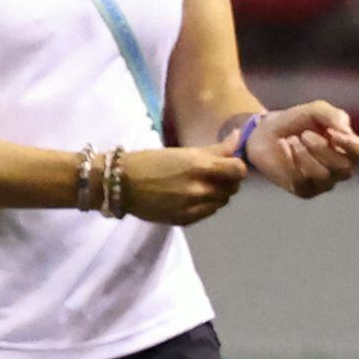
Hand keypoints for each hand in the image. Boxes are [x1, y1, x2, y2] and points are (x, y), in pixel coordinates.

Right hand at [124, 145, 247, 225]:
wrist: (120, 184)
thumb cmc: (150, 161)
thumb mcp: (183, 152)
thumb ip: (215, 149)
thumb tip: (238, 138)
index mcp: (200, 166)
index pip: (239, 170)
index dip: (236, 167)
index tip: (227, 165)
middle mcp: (201, 189)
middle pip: (232, 187)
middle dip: (226, 181)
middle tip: (211, 175)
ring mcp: (194, 207)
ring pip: (222, 201)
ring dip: (216, 194)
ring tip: (198, 186)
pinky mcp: (186, 220)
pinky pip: (208, 212)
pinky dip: (205, 205)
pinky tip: (189, 198)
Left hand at [242, 101, 358, 200]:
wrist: (263, 132)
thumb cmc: (295, 121)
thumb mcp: (315, 110)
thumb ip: (333, 116)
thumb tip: (345, 132)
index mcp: (349, 148)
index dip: (355, 146)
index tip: (334, 134)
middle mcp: (341, 169)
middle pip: (344, 167)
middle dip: (322, 148)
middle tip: (304, 134)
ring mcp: (324, 182)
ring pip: (324, 176)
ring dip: (305, 155)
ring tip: (292, 141)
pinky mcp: (305, 190)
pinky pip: (304, 182)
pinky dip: (292, 164)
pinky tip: (285, 152)